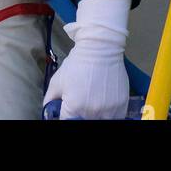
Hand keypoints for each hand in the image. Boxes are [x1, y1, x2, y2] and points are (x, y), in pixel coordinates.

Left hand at [44, 0, 130, 118]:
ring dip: (96, 115)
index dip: (67, 116)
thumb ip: (49, 100)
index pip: (68, 122)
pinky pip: (115, 118)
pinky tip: (105, 103)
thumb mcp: (57, 80)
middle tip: (82, 102)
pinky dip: (109, 114)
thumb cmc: (77, 63)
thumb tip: (48, 112)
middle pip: (84, 122)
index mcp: (74, 107)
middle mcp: (91, 113)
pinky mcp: (121, 106)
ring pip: (101, 121)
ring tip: (94, 101)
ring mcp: (108, 111)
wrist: (100, 48)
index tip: (69, 110)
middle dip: (81, 114)